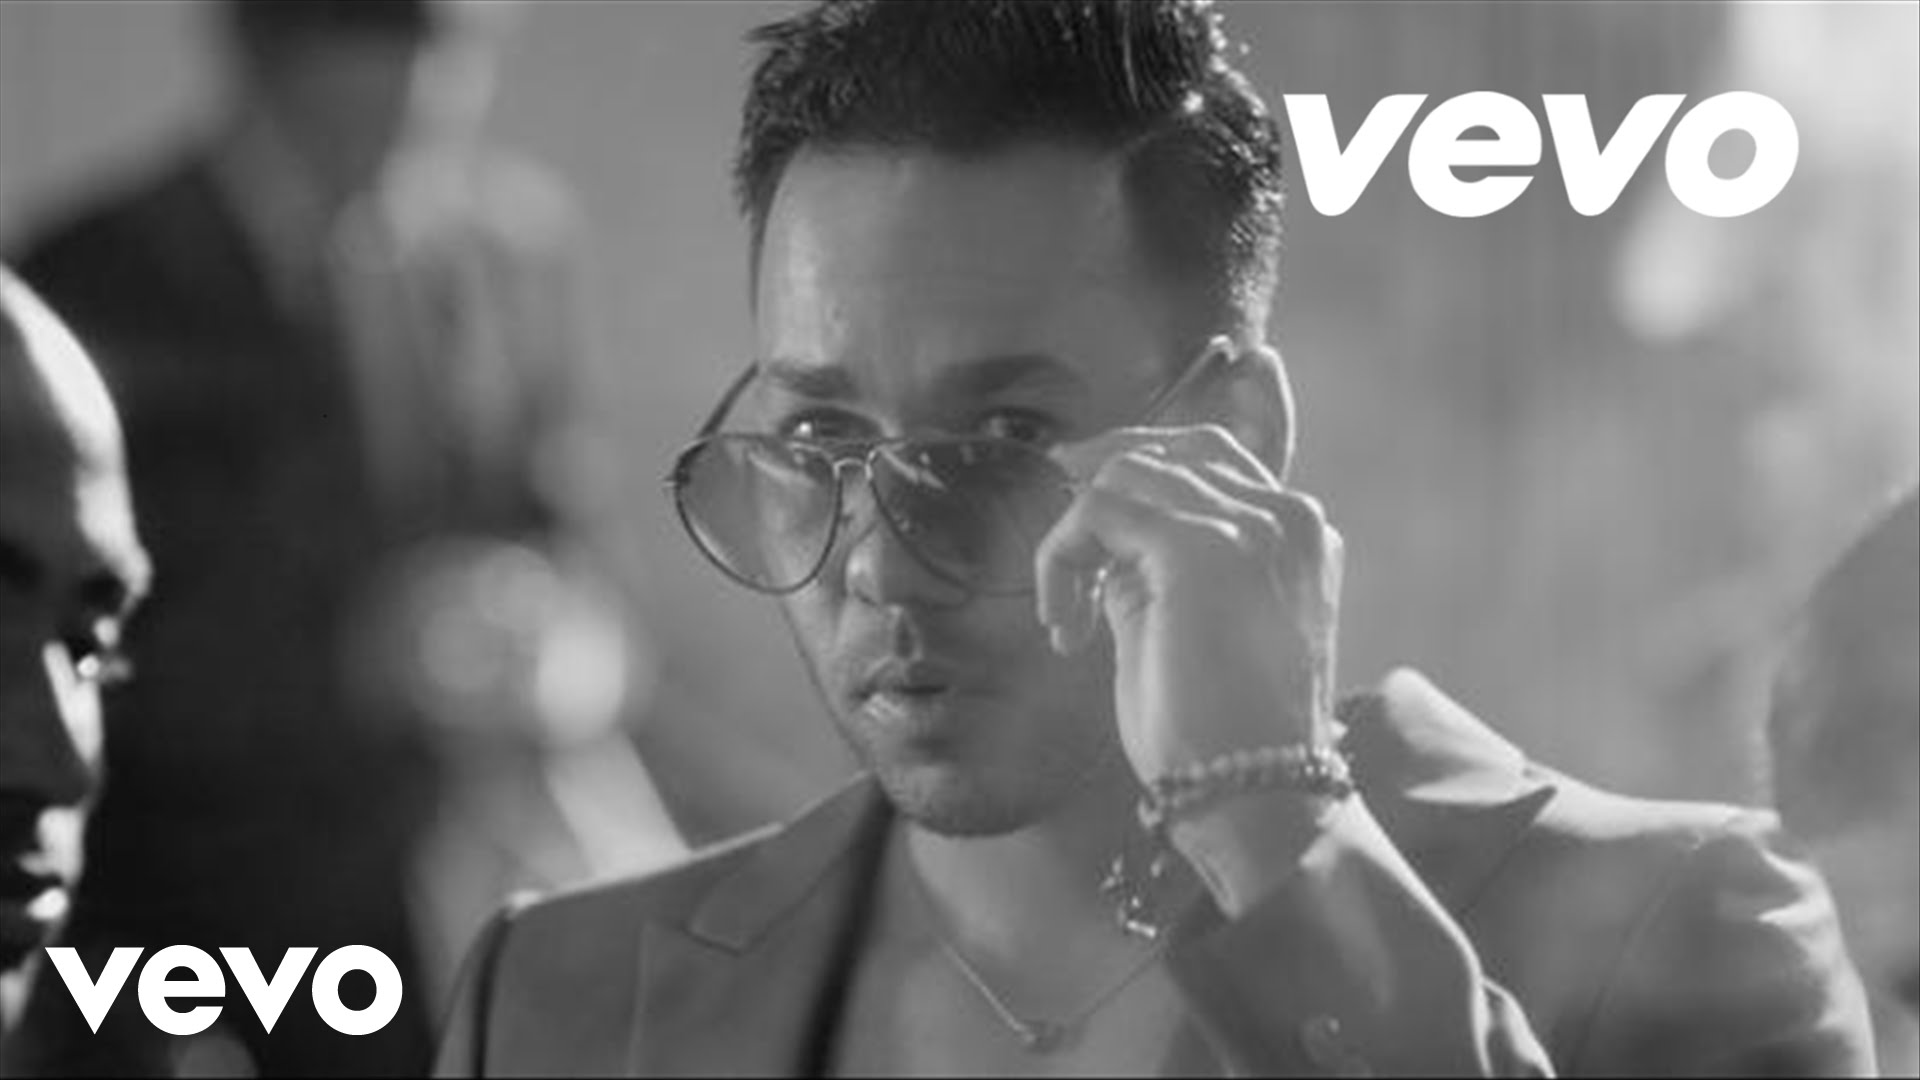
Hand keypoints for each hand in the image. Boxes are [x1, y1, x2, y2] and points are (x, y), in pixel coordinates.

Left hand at [1038, 423, 1342, 785]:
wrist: (1255, 794)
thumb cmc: (1221, 734)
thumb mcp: (1192, 626)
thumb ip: (1162, 569)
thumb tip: (1103, 546)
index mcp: (1299, 535)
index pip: (1207, 458)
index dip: (1131, 473)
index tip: (1078, 514)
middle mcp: (1286, 515)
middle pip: (1165, 452)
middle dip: (1094, 489)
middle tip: (1055, 552)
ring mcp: (1249, 523)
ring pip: (1124, 476)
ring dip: (1074, 541)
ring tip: (1067, 619)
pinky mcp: (1199, 546)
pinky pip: (1097, 511)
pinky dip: (1062, 559)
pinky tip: (1066, 628)